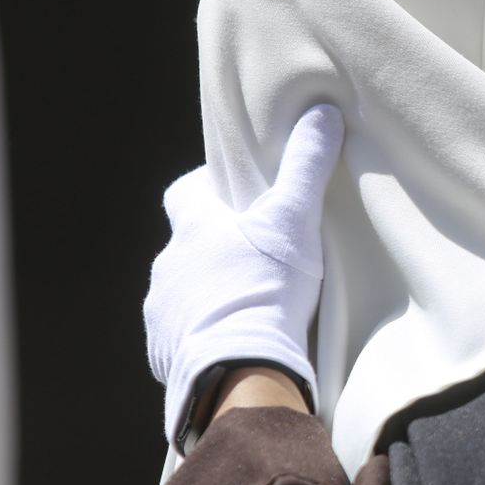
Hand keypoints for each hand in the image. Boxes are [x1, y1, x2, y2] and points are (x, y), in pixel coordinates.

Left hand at [144, 104, 343, 447]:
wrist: (241, 371)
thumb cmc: (266, 289)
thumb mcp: (294, 220)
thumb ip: (307, 166)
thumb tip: (322, 112)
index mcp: (193, 228)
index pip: (184, 193)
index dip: (206, 190)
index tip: (235, 197)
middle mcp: (169, 266)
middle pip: (188, 246)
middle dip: (216, 249)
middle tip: (257, 258)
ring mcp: (162, 312)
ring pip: (184, 292)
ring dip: (210, 294)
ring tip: (250, 305)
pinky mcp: (166, 353)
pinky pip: (182, 336)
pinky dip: (205, 334)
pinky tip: (235, 342)